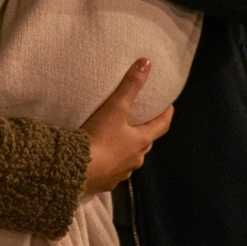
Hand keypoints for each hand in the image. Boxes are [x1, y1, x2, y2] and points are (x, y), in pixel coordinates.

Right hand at [81, 59, 173, 193]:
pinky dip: (111, 163)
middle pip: (145, 144)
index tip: (170, 106)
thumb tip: (147, 62)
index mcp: (141, 141)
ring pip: (129, 158)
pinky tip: (101, 160)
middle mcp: (136, 159)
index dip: (166, 115)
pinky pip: (113, 171)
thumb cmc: (100, 137)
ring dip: (127, 150)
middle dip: (144, 133)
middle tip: (140, 122)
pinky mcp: (106, 183)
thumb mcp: (115, 108)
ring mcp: (122, 173)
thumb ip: (130, 85)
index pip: (161, 126)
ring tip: (118, 140)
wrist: (76, 171)